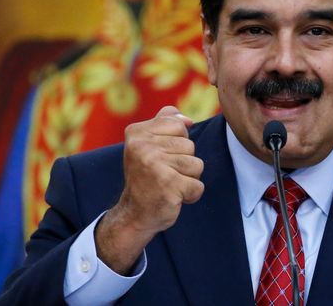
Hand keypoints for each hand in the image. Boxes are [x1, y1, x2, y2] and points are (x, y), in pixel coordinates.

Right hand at [96, 106, 203, 273]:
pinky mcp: (168, 186)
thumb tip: (188, 119)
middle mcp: (142, 147)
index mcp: (136, 132)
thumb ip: (164, 123)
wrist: (134, 213)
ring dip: (188, 178)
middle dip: (184, 162)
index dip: (177, 142)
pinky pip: (198, 185)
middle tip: (163, 174)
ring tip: (169, 185)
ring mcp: (154, 166)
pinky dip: (191, 195)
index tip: (160, 156)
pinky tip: (173, 197)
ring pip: (196, 164)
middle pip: (189, 145)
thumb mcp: (148, 144)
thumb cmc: (147, 176)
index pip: (179, 125)